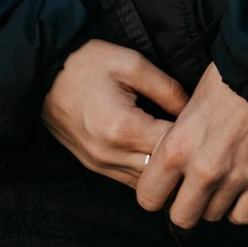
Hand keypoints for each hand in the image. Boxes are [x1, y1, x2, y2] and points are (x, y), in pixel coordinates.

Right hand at [39, 39, 188, 189]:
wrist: (41, 72)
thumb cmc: (86, 63)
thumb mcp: (131, 63)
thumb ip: (166, 88)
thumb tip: (192, 111)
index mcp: (123, 128)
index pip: (172, 148)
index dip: (193, 139)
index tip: (206, 127)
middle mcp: (110, 154)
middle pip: (161, 174)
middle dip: (182, 161)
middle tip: (201, 144)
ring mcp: (99, 164)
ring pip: (146, 184)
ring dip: (164, 173)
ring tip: (183, 153)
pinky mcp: (92, 166)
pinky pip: (128, 181)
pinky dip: (146, 173)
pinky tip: (158, 157)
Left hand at [133, 62, 247, 227]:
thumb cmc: (225, 79)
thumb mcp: (186, 105)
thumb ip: (175, 139)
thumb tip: (167, 162)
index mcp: (177, 147)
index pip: (149, 197)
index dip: (154, 193)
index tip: (163, 185)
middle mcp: (204, 169)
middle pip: (181, 217)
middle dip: (182, 206)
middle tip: (188, 190)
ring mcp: (235, 178)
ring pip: (213, 216)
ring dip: (212, 203)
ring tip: (216, 183)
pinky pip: (243, 216)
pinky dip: (238, 208)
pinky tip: (236, 192)